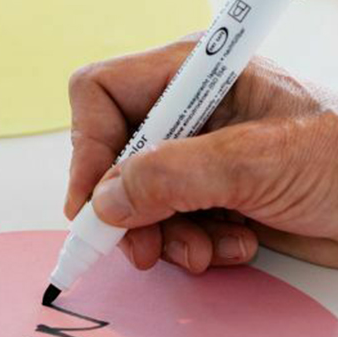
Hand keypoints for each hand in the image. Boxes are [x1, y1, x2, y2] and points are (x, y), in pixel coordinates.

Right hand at [67, 40, 337, 272]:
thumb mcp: (258, 162)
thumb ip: (173, 177)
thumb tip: (105, 201)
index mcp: (199, 76)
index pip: (102, 93)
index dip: (88, 147)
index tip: (93, 203)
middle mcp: (192, 114)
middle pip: (111, 158)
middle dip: (128, 209)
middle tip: (145, 246)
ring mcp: (201, 159)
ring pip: (134, 202)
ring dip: (164, 237)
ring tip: (206, 250)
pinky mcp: (212, 199)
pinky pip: (167, 227)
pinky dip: (193, 247)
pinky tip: (233, 248)